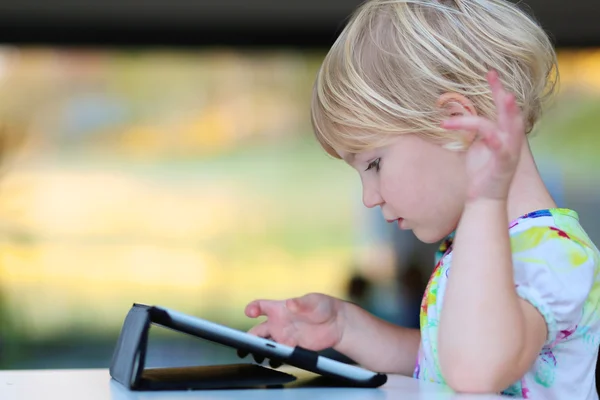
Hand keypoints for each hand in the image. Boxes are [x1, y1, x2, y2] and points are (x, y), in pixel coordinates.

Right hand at [244, 293, 344, 349]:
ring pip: (265, 345)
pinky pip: (278, 355)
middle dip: (249, 339)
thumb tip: (290, 303)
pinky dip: (274, 359)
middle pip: (257, 331)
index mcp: (279, 309)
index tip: (250, 312)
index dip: (252, 308)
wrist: (337, 324)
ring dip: (260, 351)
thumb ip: (301, 303)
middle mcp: (278, 323)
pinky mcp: (291, 349)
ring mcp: (284, 337)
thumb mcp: (313, 301)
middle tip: (247, 345)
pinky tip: (275, 362)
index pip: (260, 306)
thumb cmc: (323, 306)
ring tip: (260, 356)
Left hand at [441, 70, 525, 200]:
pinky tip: (489, 135)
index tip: (489, 72)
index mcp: (501, 134)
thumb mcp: (474, 146)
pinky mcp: (504, 164)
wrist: (484, 199)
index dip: (496, 90)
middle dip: (502, 91)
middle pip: (509, 111)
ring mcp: (508, 151)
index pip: (500, 108)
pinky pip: (501, 148)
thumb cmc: (479, 173)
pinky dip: (494, 140)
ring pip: (509, 125)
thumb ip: (471, 130)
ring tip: (503, 95)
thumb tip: (455, 115)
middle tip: (492, 73)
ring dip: (503, 109)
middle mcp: (509, 139)